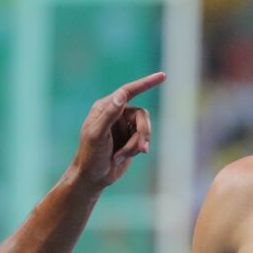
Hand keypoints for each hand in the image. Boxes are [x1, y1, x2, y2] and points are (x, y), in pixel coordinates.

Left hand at [71, 71, 165, 186]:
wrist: (93, 177)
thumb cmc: (91, 155)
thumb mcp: (98, 134)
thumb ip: (110, 114)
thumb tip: (122, 94)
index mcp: (105, 107)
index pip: (128, 91)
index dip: (146, 83)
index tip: (162, 76)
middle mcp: (116, 113)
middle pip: (141, 115)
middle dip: (142, 133)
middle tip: (141, 150)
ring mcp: (124, 126)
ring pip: (144, 129)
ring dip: (136, 145)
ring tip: (123, 156)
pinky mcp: (131, 139)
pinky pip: (143, 140)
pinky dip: (135, 150)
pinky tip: (122, 158)